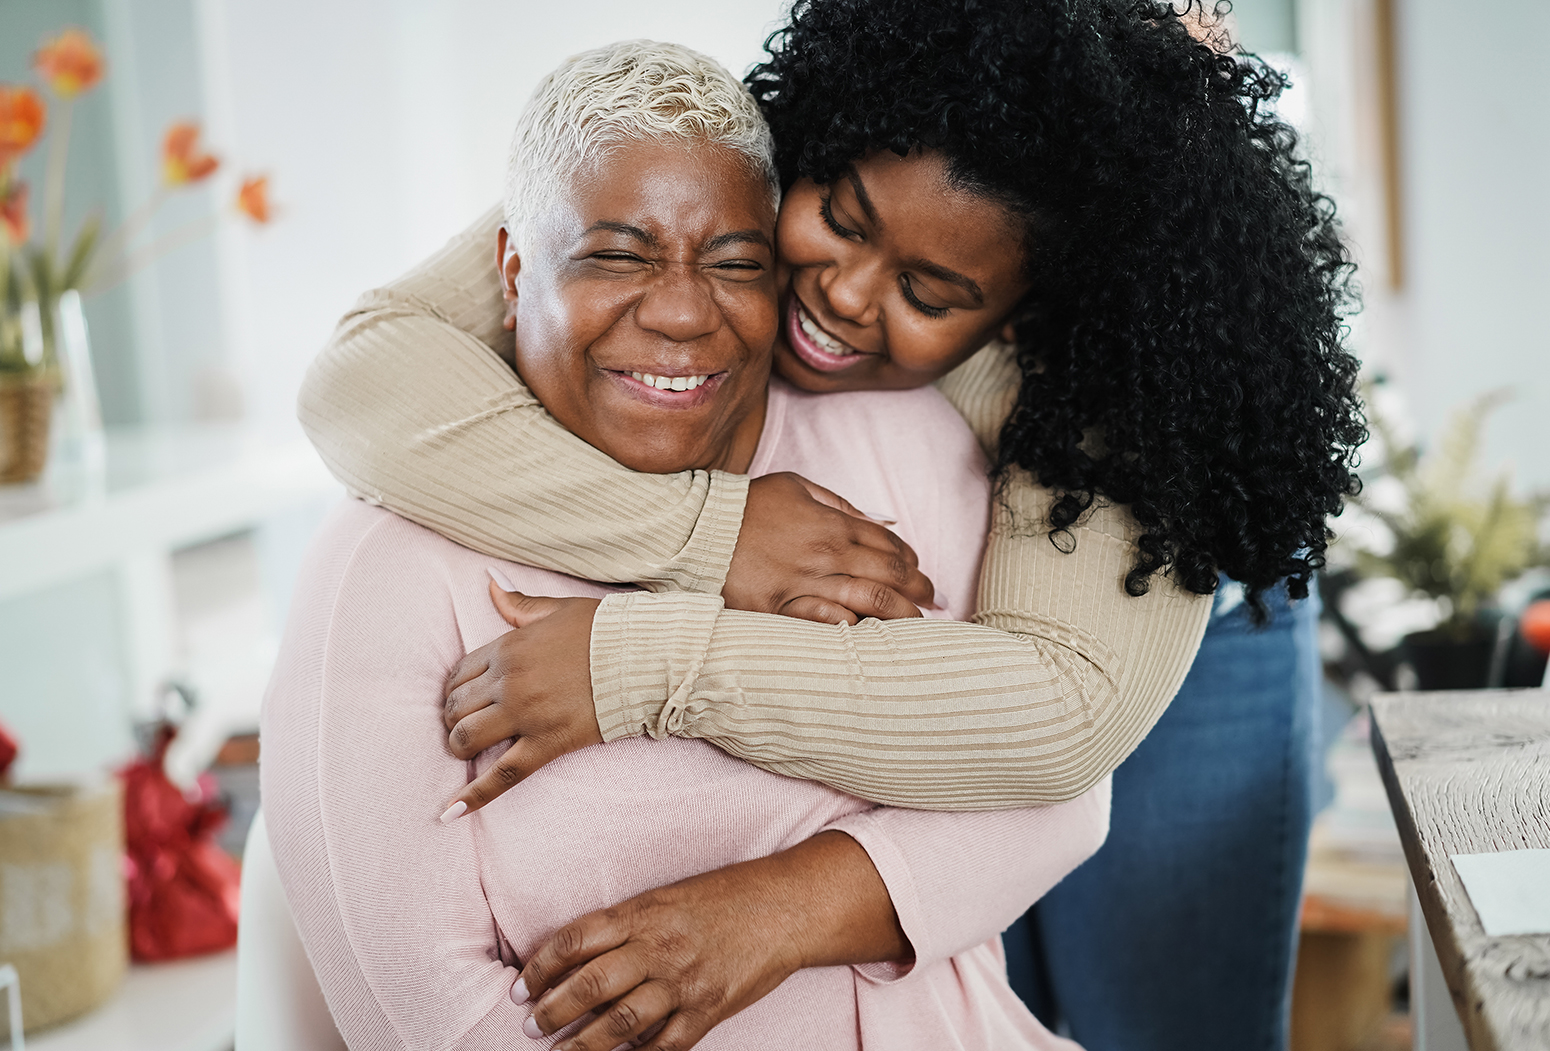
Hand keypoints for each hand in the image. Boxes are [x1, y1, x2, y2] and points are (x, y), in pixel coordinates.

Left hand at [440, 577, 601, 817]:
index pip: (459, 673)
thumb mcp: (557, 609)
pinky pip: (503, 775)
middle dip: (455, 719)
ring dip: (460, 747)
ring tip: (468, 751)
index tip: (464, 698)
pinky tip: (450, 813)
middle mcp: (509, 681)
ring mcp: (526, 715)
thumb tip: (491, 583)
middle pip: (457, 708)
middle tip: (467, 725)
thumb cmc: (604, 630)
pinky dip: (474, 796)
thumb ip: (519, 604)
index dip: (456, 689)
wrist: (645, 656)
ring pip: (468, 739)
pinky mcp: (547, 744)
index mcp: (508, 647)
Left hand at [513, 831, 907, 1050]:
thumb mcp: (667, 896)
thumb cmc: (724, 895)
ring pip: (620, 1023)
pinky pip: (665, 1045)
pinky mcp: (709, 1008)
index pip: (575, 939)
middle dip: (552, 1011)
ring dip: (583, 1044)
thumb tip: (577, 955)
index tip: (522, 986)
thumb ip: (625, 923)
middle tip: (531, 1026)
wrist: (785, 906)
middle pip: (590, 985)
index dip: (541, 966)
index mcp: (643, 912)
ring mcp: (684, 981)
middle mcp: (658, 947)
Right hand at [723, 472, 935, 624]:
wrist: (697, 529)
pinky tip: (868, 635)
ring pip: (868, 602)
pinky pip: (823, 622)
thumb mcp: (796, 486)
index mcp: (832, 524)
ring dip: (899, 616)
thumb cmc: (748, 506)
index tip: (920, 574)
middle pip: (889, 576)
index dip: (912, 563)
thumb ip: (840, 503)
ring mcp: (803, 583)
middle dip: (918, 591)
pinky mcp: (779, 609)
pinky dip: (851, 628)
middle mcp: (825, 554)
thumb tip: (879, 522)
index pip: (888, 546)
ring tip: (915, 627)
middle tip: (933, 603)